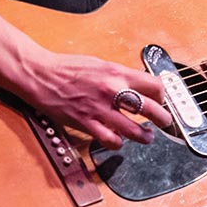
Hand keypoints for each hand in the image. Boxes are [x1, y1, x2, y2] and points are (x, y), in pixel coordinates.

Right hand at [20, 50, 173, 150]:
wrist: (41, 75)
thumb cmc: (68, 68)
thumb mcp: (100, 64)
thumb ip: (119, 75)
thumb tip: (137, 85)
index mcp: (117, 73)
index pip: (154, 85)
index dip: (161, 95)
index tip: (160, 100)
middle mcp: (112, 90)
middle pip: (151, 109)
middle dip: (163, 119)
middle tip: (164, 122)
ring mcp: (100, 109)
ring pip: (135, 130)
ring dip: (145, 136)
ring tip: (147, 136)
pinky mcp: (87, 124)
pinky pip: (111, 140)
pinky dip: (118, 142)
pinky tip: (119, 139)